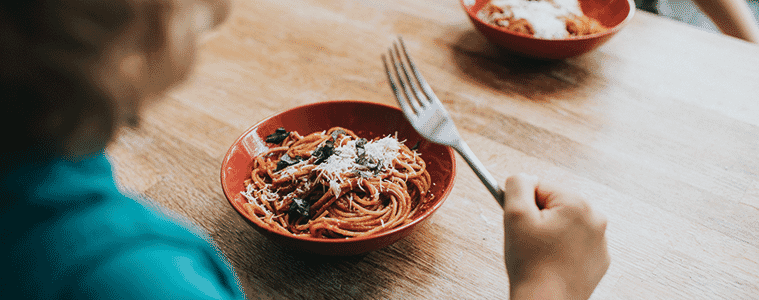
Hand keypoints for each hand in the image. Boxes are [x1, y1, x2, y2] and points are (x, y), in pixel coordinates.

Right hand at [502, 174, 609, 299]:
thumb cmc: (531, 265)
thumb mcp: (514, 215)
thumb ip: (517, 184)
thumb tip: (524, 177)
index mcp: (578, 204)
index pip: (539, 188)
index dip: (525, 207)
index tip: (523, 226)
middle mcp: (596, 218)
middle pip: (553, 205)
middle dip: (539, 219)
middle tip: (531, 242)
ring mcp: (600, 240)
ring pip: (563, 223)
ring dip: (549, 234)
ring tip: (541, 255)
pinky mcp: (599, 258)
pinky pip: (574, 243)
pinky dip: (562, 250)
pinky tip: (553, 263)